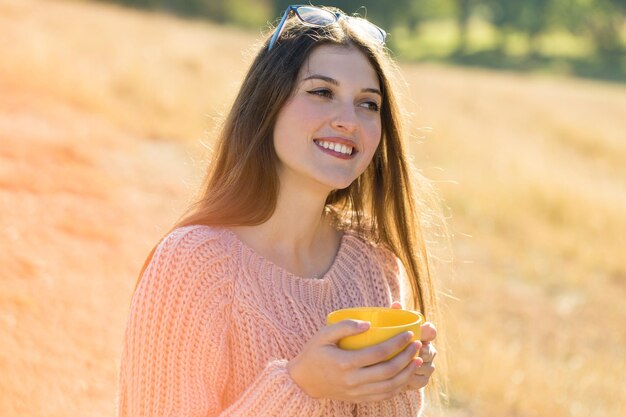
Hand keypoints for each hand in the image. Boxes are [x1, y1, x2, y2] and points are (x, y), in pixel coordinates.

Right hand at [287, 319, 423, 402]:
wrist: (303, 382)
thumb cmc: (314, 353)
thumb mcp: (323, 335)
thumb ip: (345, 326)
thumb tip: (369, 323)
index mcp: (345, 363)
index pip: (378, 353)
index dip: (396, 343)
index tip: (408, 334)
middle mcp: (353, 380)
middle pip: (388, 371)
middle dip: (406, 357)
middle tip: (417, 345)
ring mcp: (356, 392)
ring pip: (389, 386)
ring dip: (407, 373)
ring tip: (417, 360)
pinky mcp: (359, 399)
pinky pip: (383, 396)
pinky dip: (398, 387)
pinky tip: (405, 375)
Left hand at [391, 301, 436, 390]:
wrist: (385, 365)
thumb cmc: (389, 341)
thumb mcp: (389, 328)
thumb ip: (393, 316)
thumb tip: (396, 304)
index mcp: (423, 335)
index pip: (431, 331)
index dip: (428, 332)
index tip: (419, 333)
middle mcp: (428, 349)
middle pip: (430, 351)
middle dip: (419, 352)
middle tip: (408, 352)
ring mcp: (427, 365)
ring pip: (427, 367)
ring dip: (414, 367)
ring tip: (401, 366)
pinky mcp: (422, 380)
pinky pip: (421, 381)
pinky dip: (411, 380)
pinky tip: (400, 378)